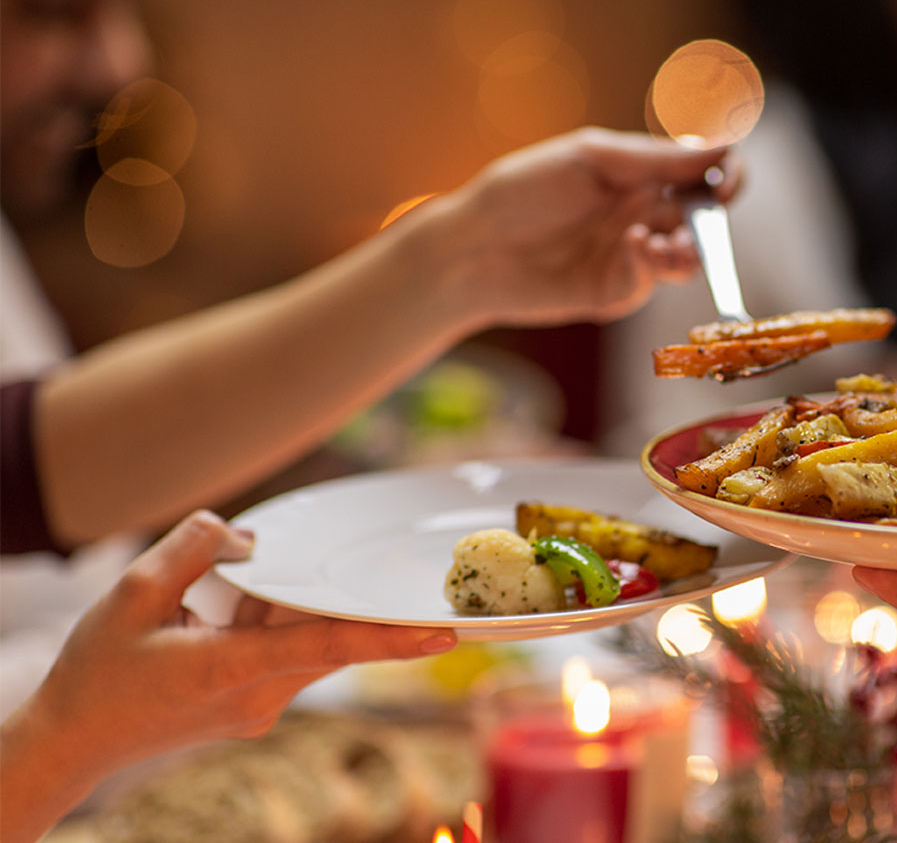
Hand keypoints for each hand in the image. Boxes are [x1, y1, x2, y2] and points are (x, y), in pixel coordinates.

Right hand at [1, 511, 455, 840]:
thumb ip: (194, 549)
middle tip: (415, 587)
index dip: (388, 638)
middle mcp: (259, 696)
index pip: (327, 646)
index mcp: (232, 669)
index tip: (442, 634)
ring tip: (256, 590)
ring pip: (309, 646)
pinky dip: (275, 625)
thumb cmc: (97, 671)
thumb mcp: (131, 593)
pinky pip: (286, 655)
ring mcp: (259, 708)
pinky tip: (234, 604)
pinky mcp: (253, 708)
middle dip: (358, 608)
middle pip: (330, 640)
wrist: (73, 740)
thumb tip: (248, 535)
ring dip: (300, 611)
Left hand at [417, 127, 743, 328]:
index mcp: (640, 173)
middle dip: (710, 220)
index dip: (726, 175)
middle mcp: (643, 213)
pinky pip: (653, 279)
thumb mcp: (592, 159)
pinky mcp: (617, 290)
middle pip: (703, 218)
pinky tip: (635, 247)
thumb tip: (724, 145)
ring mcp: (632, 254)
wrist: (474, 247)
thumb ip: (657, 157)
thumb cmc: (523, 190)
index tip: (727, 181)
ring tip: (668, 245)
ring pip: (688, 256)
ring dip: (690, 250)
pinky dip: (653, 264)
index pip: (703, 172)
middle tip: (701, 218)